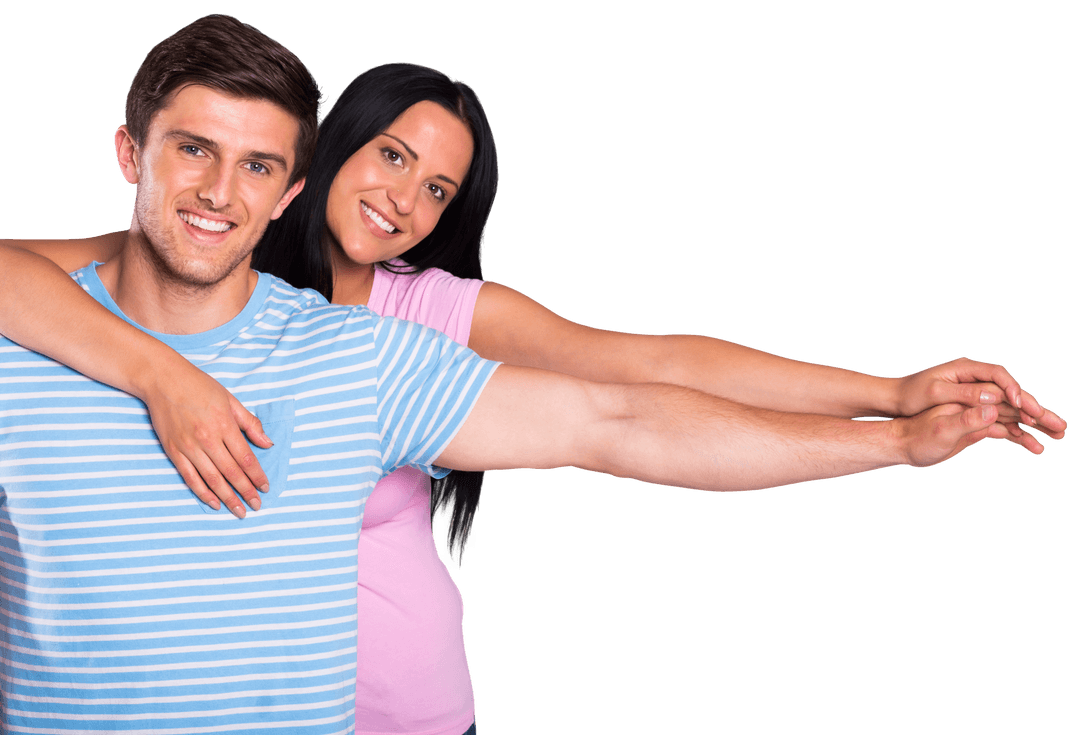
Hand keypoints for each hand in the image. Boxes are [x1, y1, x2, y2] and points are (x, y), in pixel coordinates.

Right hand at [143, 363, 271, 518]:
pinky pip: (190, 477)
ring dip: (228, 498)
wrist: (163, 379)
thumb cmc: (200, 387)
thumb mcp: (231, 400)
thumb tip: (268, 443)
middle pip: (231, 472)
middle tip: (257, 506)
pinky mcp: (173, 451)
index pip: (246, 458)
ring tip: (239, 511)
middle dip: (246, 492)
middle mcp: (207, 438)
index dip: (257, 476)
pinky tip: (214, 503)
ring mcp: (189, 447)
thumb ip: (250, 423)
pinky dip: (202, 493)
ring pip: (212, 479)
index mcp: (225, 425)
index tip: (265, 488)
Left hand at [894, 357, 1065, 448]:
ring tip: (1057, 435)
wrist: (896, 401)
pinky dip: (1018, 430)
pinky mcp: (976, 410)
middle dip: (1035, 407)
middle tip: (1057, 424)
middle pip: (1012, 392)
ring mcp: (978, 395)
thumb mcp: (934, 393)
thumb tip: (993, 397)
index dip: (1013, 390)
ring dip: (1034, 420)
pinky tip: (1033, 444)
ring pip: (1012, 407)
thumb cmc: (911, 394)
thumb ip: (963, 395)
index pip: (998, 376)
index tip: (1022, 406)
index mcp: (966, 370)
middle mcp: (976, 380)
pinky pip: (1002, 418)